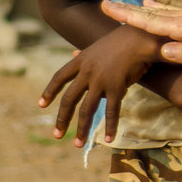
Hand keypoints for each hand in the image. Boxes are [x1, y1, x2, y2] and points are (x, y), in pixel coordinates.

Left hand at [38, 25, 161, 146]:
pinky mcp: (116, 87)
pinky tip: (108, 138)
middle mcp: (87, 71)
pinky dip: (110, 126)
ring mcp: (100, 80)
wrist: (140, 36)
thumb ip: (86, 53)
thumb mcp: (99, 45)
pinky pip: (111, 111)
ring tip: (78, 145)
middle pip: (69, 99)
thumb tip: (74, 53)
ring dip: (82, 129)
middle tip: (57, 135)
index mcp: (81, 60)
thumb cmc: (123, 39)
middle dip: (62, 119)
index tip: (41, 105)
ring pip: (87, 110)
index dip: (49, 92)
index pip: (59, 77)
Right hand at [103, 0, 181, 64]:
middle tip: (108, 4)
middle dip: (129, 10)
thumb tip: (162, 50)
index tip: (108, 8)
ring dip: (143, 10)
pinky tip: (157, 6)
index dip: (128, 17)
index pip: (151, 22)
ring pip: (162, 12)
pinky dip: (160, 9)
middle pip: (152, 14)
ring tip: (129, 5)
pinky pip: (173, 13)